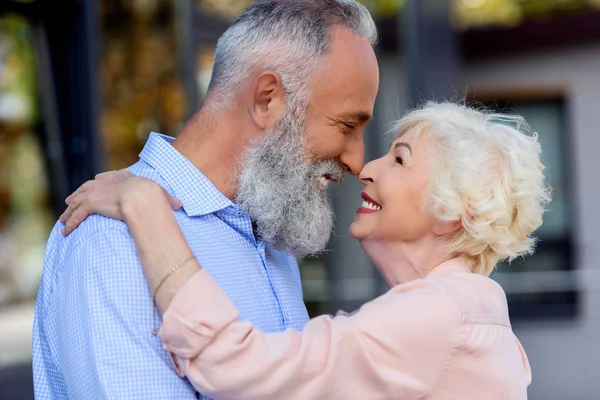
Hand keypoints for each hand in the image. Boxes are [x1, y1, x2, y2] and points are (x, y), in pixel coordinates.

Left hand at [60, 170, 181, 235]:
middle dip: (77, 195)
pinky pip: (76, 216)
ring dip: (68, 211)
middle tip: (70, 200)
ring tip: (63, 219)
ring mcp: (95, 193)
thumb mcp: (161, 194)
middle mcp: (104, 183)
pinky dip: (70, 224)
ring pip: (77, 203)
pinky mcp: (89, 204)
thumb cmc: (152, 194)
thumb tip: (180, 203)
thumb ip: (168, 199)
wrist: (140, 196)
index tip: (93, 184)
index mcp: (120, 177)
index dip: (98, 182)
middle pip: (86, 188)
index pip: (104, 178)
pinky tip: (65, 231)